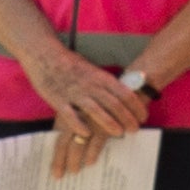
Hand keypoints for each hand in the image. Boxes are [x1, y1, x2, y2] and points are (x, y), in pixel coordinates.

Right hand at [29, 39, 146, 150]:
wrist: (45, 55)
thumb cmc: (71, 63)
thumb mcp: (94, 70)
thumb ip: (107, 83)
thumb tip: (125, 94)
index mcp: (101, 77)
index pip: (125, 93)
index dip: (137, 106)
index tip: (144, 117)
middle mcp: (91, 85)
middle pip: (114, 104)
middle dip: (127, 118)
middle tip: (135, 129)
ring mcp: (74, 93)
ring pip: (95, 110)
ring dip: (109, 122)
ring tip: (119, 133)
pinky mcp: (58, 100)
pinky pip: (70, 115)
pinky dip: (79, 125)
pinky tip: (86, 134)